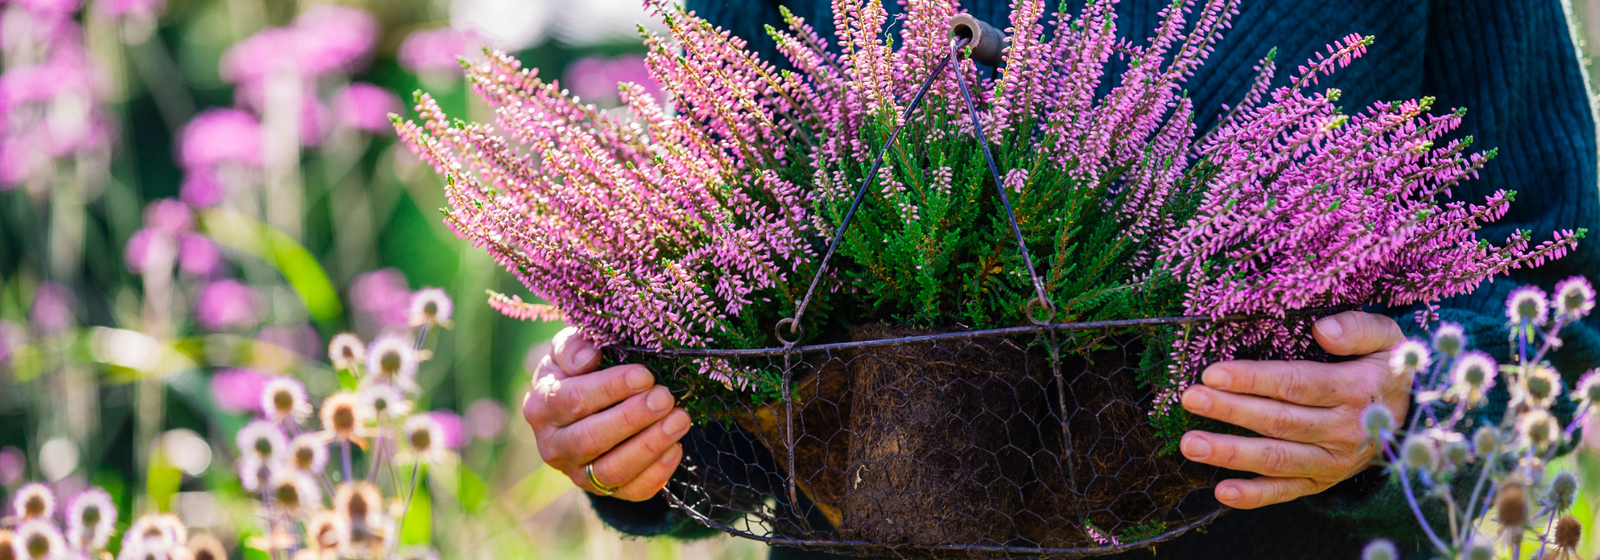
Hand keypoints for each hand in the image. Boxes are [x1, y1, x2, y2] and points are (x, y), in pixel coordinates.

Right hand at [522, 327, 690, 500]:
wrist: (585, 406)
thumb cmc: (580, 370)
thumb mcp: (569, 349)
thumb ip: (572, 347)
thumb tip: (587, 359)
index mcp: (541, 407)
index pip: (572, 401)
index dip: (610, 388)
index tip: (644, 376)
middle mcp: (553, 446)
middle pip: (589, 439)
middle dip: (632, 419)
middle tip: (665, 398)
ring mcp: (577, 473)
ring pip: (611, 470)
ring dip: (649, 446)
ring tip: (679, 420)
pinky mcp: (604, 490)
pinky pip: (631, 491)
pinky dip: (656, 473)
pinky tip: (676, 448)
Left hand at [1179, 311, 1409, 508]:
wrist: (1414, 419)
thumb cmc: (1386, 369)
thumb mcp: (1388, 337)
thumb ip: (1358, 327)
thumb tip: (1322, 330)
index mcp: (1356, 390)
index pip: (1297, 384)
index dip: (1254, 380)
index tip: (1213, 373)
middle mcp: (1344, 430)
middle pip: (1279, 421)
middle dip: (1231, 410)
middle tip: (1191, 399)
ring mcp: (1332, 461)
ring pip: (1277, 458)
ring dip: (1231, 453)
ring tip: (1191, 444)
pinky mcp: (1322, 481)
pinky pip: (1286, 491)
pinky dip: (1254, 495)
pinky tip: (1221, 491)